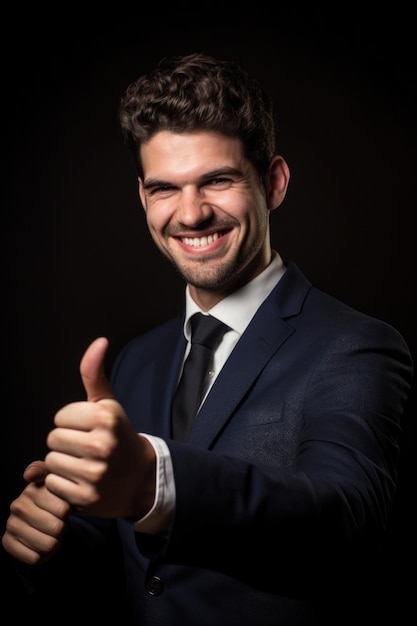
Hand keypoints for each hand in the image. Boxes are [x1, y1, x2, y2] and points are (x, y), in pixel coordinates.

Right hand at [2, 460, 70, 564]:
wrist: (40, 525)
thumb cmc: (53, 504)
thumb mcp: (58, 488)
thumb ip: (52, 475)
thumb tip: (29, 473)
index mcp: (32, 490)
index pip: (63, 509)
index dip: (67, 513)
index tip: (63, 509)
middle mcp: (18, 506)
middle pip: (56, 527)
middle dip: (61, 528)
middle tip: (56, 522)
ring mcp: (11, 525)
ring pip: (47, 544)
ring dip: (53, 542)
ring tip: (49, 533)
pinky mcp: (7, 543)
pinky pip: (35, 557)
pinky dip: (42, 555)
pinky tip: (39, 544)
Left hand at [44, 337, 155, 517]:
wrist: (142, 478)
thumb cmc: (120, 436)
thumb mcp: (109, 404)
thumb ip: (95, 373)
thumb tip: (99, 341)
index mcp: (106, 417)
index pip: (59, 417)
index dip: (70, 422)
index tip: (89, 429)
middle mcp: (101, 444)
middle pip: (53, 439)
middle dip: (65, 443)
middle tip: (86, 447)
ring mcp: (95, 472)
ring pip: (50, 462)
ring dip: (62, 464)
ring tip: (84, 463)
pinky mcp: (87, 496)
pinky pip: (53, 484)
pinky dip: (63, 484)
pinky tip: (82, 480)